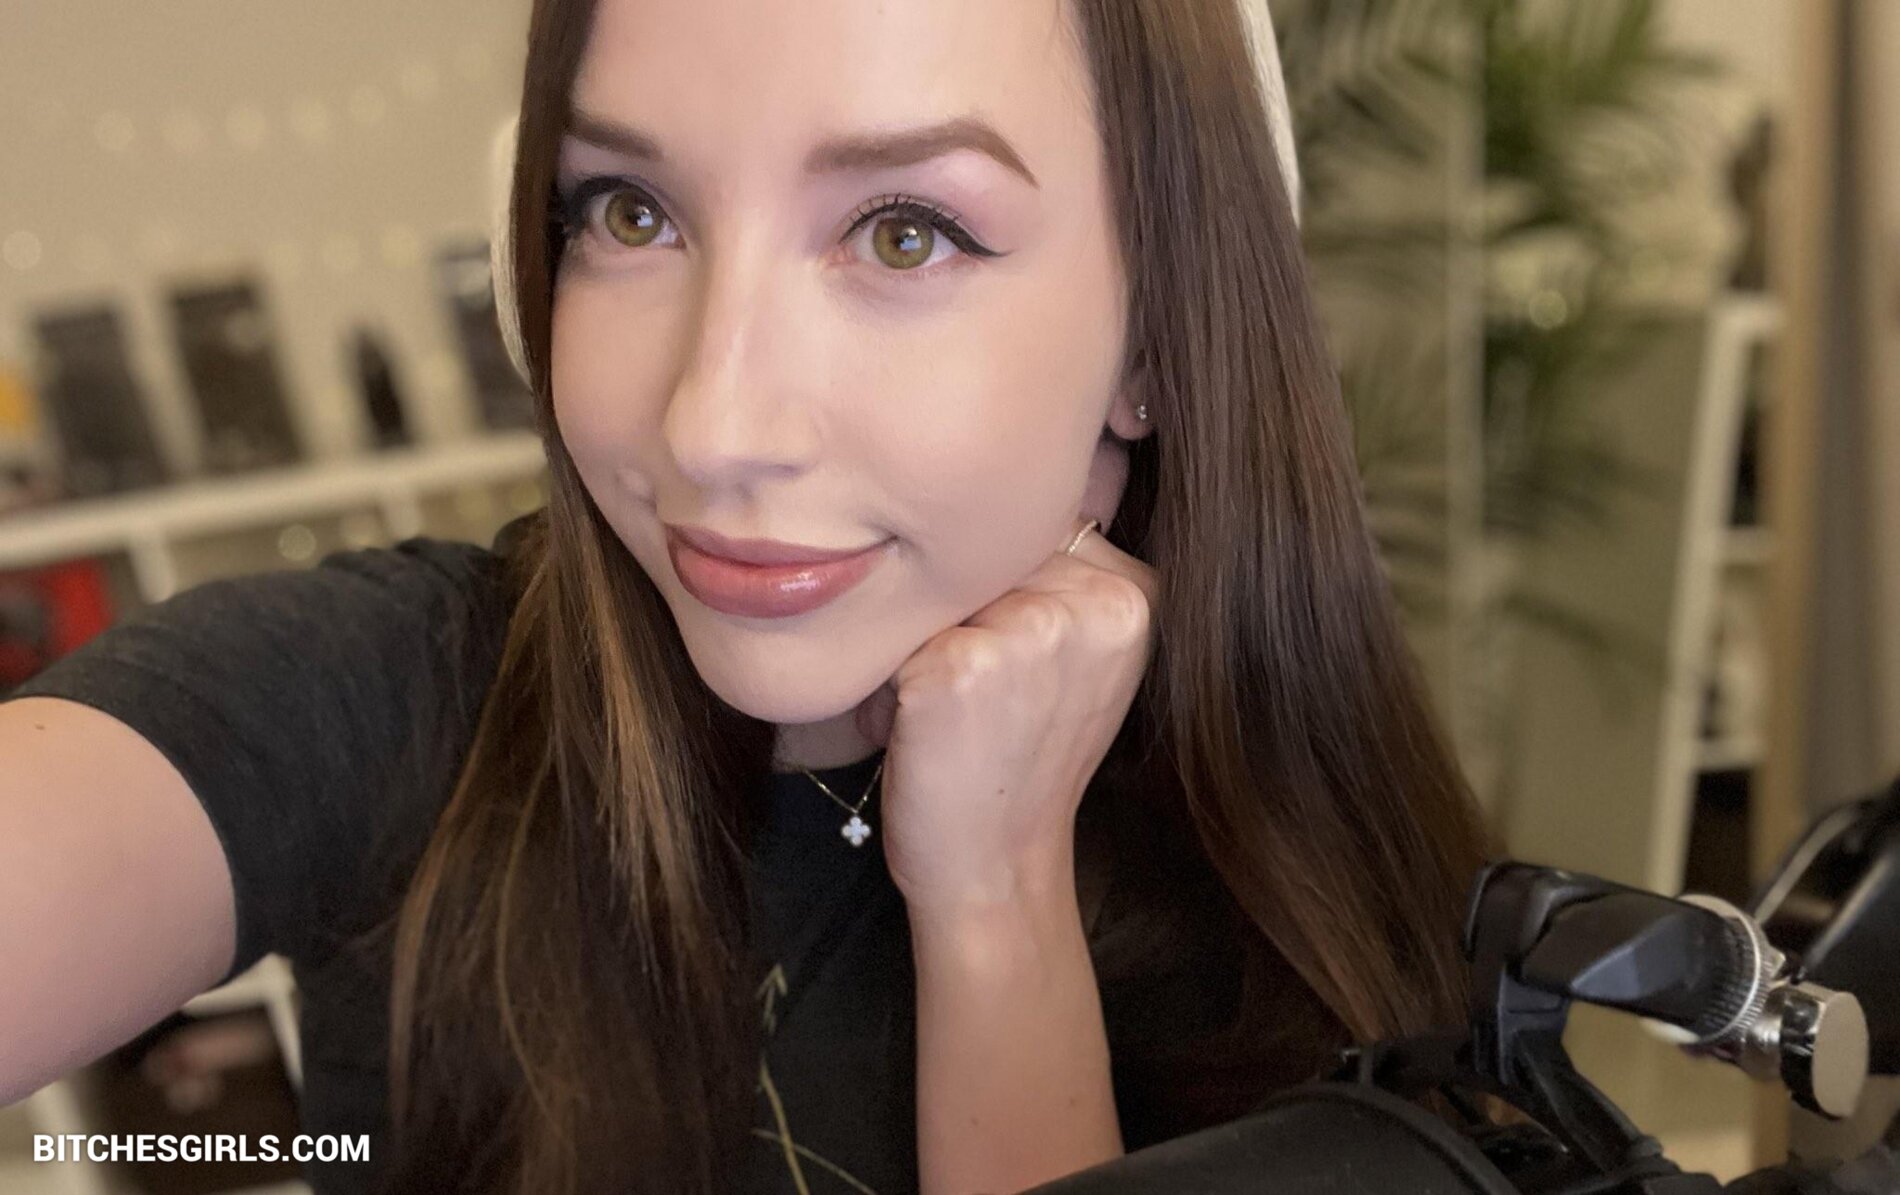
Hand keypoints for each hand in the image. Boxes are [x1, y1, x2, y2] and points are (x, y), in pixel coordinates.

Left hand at [854, 512, 1159, 917]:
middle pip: (985, 554)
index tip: (1013, 670)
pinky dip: (891, 679)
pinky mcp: (965, 664)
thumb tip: (991, 489)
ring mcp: (1033, 631)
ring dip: (924, 640)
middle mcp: (1098, 604)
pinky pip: (899, 633)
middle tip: (980, 699)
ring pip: (940, 589)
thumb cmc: (1020, 759)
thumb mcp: (1072, 660)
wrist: (994, 866)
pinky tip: (923, 725)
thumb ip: (1061, 578)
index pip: (1033, 533)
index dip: (1000, 595)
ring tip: (951, 709)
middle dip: (962, 612)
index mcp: (1137, 594)